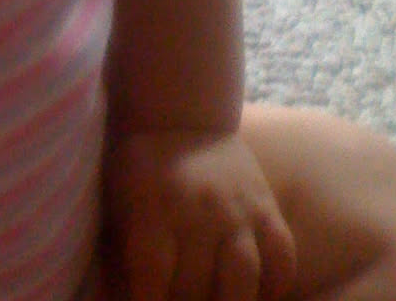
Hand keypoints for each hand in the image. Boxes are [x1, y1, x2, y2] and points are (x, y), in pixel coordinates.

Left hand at [104, 130, 296, 300]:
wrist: (180, 114)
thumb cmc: (140, 166)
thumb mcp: (117, 195)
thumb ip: (119, 247)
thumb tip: (113, 297)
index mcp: (153, 203)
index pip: (153, 273)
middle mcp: (198, 207)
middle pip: (196, 285)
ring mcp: (237, 207)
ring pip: (243, 277)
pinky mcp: (266, 206)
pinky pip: (282, 255)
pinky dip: (275, 284)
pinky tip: (260, 298)